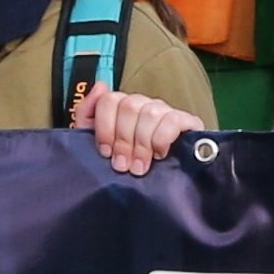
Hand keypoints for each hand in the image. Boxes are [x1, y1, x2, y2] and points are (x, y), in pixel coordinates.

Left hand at [83, 85, 206, 174]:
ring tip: (140, 167)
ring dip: (142, 144)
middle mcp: (143, 105)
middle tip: (123, 165)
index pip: (109, 100)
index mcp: (121, 107)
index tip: (105, 152)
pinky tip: (159, 154)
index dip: (105, 127)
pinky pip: (172, 120)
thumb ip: (88, 115)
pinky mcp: (186, 121)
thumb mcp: (98, 144)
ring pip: (150, 113)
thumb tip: (100, 86)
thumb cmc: (127, 164)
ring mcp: (164, 111)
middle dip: (123, 140)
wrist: (160, 187)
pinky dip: (162, 139)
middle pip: (129, 106)